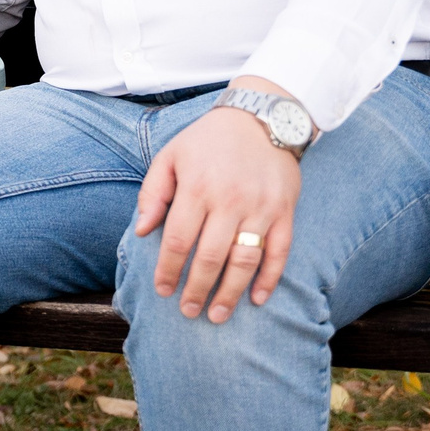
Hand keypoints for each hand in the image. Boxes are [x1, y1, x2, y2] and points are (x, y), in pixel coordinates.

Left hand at [133, 80, 304, 321]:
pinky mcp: (285, 211)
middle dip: (196, 290)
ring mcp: (261, 207)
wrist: (263, 115)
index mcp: (198, 188)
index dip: (168, 270)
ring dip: (230, 294)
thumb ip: (153, 193)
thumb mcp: (171, 155)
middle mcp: (230, 200)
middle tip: (188, 311)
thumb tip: (144, 231)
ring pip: (244, 261)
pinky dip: (270, 279)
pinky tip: (258, 299)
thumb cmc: (208, 140)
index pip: (179, 241)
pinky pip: (279, 252)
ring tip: (217, 315)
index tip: (161, 290)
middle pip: (210, 258)